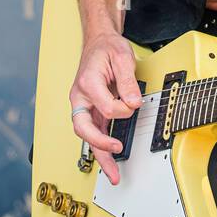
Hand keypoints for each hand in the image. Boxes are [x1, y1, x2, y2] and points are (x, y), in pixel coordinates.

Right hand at [69, 30, 140, 184]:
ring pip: (87, 136)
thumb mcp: (122, 57)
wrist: (99, 42)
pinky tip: (110, 159)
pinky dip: (101, 147)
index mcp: (87, 83)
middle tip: (117, 152)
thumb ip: (127, 81)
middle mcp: (81, 97)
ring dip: (100, 155)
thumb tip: (133, 102)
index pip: (106, 107)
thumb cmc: (107, 48)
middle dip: (100, 144)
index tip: (134, 102)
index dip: (124, 108)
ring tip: (113, 174)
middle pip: (84, 128)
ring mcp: (84, 105)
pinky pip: (94, 132)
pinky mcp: (91, 110)